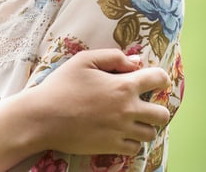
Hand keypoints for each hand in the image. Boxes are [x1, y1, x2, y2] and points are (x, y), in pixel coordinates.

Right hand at [20, 49, 170, 155]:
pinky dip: (131, 142)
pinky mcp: (112, 147)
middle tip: (142, 106)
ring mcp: (122, 131)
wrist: (43, 117)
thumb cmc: (61, 86)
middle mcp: (128, 109)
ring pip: (151, 133)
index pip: (158, 80)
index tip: (153, 81)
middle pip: (162, 114)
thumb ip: (112, 57)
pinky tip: (119, 133)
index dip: (160, 78)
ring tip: (130, 121)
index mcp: (123, 85)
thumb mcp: (83, 60)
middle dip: (157, 108)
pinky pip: (135, 148)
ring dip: (144, 126)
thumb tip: (136, 62)